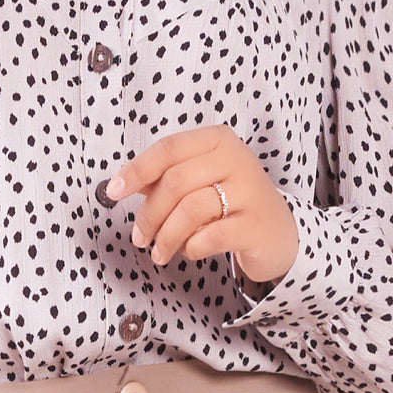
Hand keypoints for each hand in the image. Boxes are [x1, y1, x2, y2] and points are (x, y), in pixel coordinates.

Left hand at [105, 123, 298, 285]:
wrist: (280, 233)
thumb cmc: (231, 202)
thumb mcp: (200, 180)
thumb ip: (164, 178)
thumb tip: (121, 183)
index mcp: (218, 140)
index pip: (168, 148)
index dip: (136, 170)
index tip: (113, 191)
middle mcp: (237, 159)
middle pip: (176, 181)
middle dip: (149, 214)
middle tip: (139, 238)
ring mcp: (250, 191)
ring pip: (190, 210)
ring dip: (166, 236)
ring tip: (159, 253)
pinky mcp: (256, 224)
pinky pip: (210, 236)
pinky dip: (192, 247)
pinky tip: (191, 250)